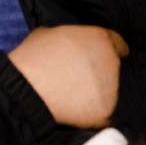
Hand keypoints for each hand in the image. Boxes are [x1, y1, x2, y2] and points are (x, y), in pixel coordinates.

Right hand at [8, 24, 127, 127]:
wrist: (28, 87)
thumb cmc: (35, 56)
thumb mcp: (50, 33)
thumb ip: (69, 38)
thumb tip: (68, 45)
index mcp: (100, 39)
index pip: (117, 43)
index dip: (110, 49)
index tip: (105, 55)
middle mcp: (111, 61)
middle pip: (111, 66)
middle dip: (98, 71)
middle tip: (77, 77)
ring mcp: (110, 87)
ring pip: (107, 90)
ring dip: (95, 91)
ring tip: (72, 94)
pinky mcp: (105, 111)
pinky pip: (101, 111)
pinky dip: (91, 112)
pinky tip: (73, 109)